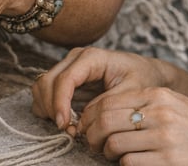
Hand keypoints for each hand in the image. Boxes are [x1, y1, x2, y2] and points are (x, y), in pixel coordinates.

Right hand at [31, 47, 165, 134]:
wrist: (145, 72)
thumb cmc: (141, 78)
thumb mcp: (132, 92)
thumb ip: (107, 104)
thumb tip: (83, 118)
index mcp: (91, 57)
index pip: (65, 79)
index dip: (60, 103)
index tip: (64, 125)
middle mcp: (74, 59)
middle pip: (47, 82)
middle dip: (52, 108)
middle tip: (69, 130)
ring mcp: (67, 67)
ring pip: (41, 87)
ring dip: (48, 109)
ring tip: (69, 127)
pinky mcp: (64, 79)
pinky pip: (44, 93)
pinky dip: (48, 109)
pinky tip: (65, 121)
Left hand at [76, 87, 187, 164]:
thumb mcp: (174, 105)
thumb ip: (143, 103)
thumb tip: (101, 113)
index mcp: (158, 95)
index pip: (107, 101)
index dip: (89, 116)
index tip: (86, 126)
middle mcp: (160, 113)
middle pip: (104, 121)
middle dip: (91, 134)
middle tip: (93, 143)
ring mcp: (164, 138)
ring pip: (113, 144)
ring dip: (107, 152)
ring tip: (111, 154)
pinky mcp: (169, 161)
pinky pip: (129, 163)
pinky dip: (124, 164)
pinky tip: (130, 163)